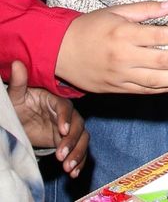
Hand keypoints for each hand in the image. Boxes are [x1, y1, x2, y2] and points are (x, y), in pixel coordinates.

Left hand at [8, 61, 88, 177]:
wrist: (22, 120)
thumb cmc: (19, 105)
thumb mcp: (16, 96)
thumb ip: (18, 83)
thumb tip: (16, 63)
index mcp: (55, 100)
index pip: (65, 107)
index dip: (65, 118)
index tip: (60, 131)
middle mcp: (66, 114)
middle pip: (78, 125)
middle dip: (72, 141)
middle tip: (61, 156)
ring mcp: (69, 128)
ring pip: (82, 139)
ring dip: (78, 153)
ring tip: (68, 168)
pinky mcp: (69, 142)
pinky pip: (80, 150)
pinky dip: (80, 161)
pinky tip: (73, 172)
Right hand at [56, 0, 167, 93]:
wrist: (60, 52)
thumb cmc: (90, 26)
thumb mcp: (116, 10)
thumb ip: (146, 9)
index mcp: (124, 34)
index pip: (161, 36)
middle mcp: (124, 58)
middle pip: (163, 61)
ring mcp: (121, 77)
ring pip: (157, 81)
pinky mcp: (118, 90)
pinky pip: (147, 91)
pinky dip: (167, 89)